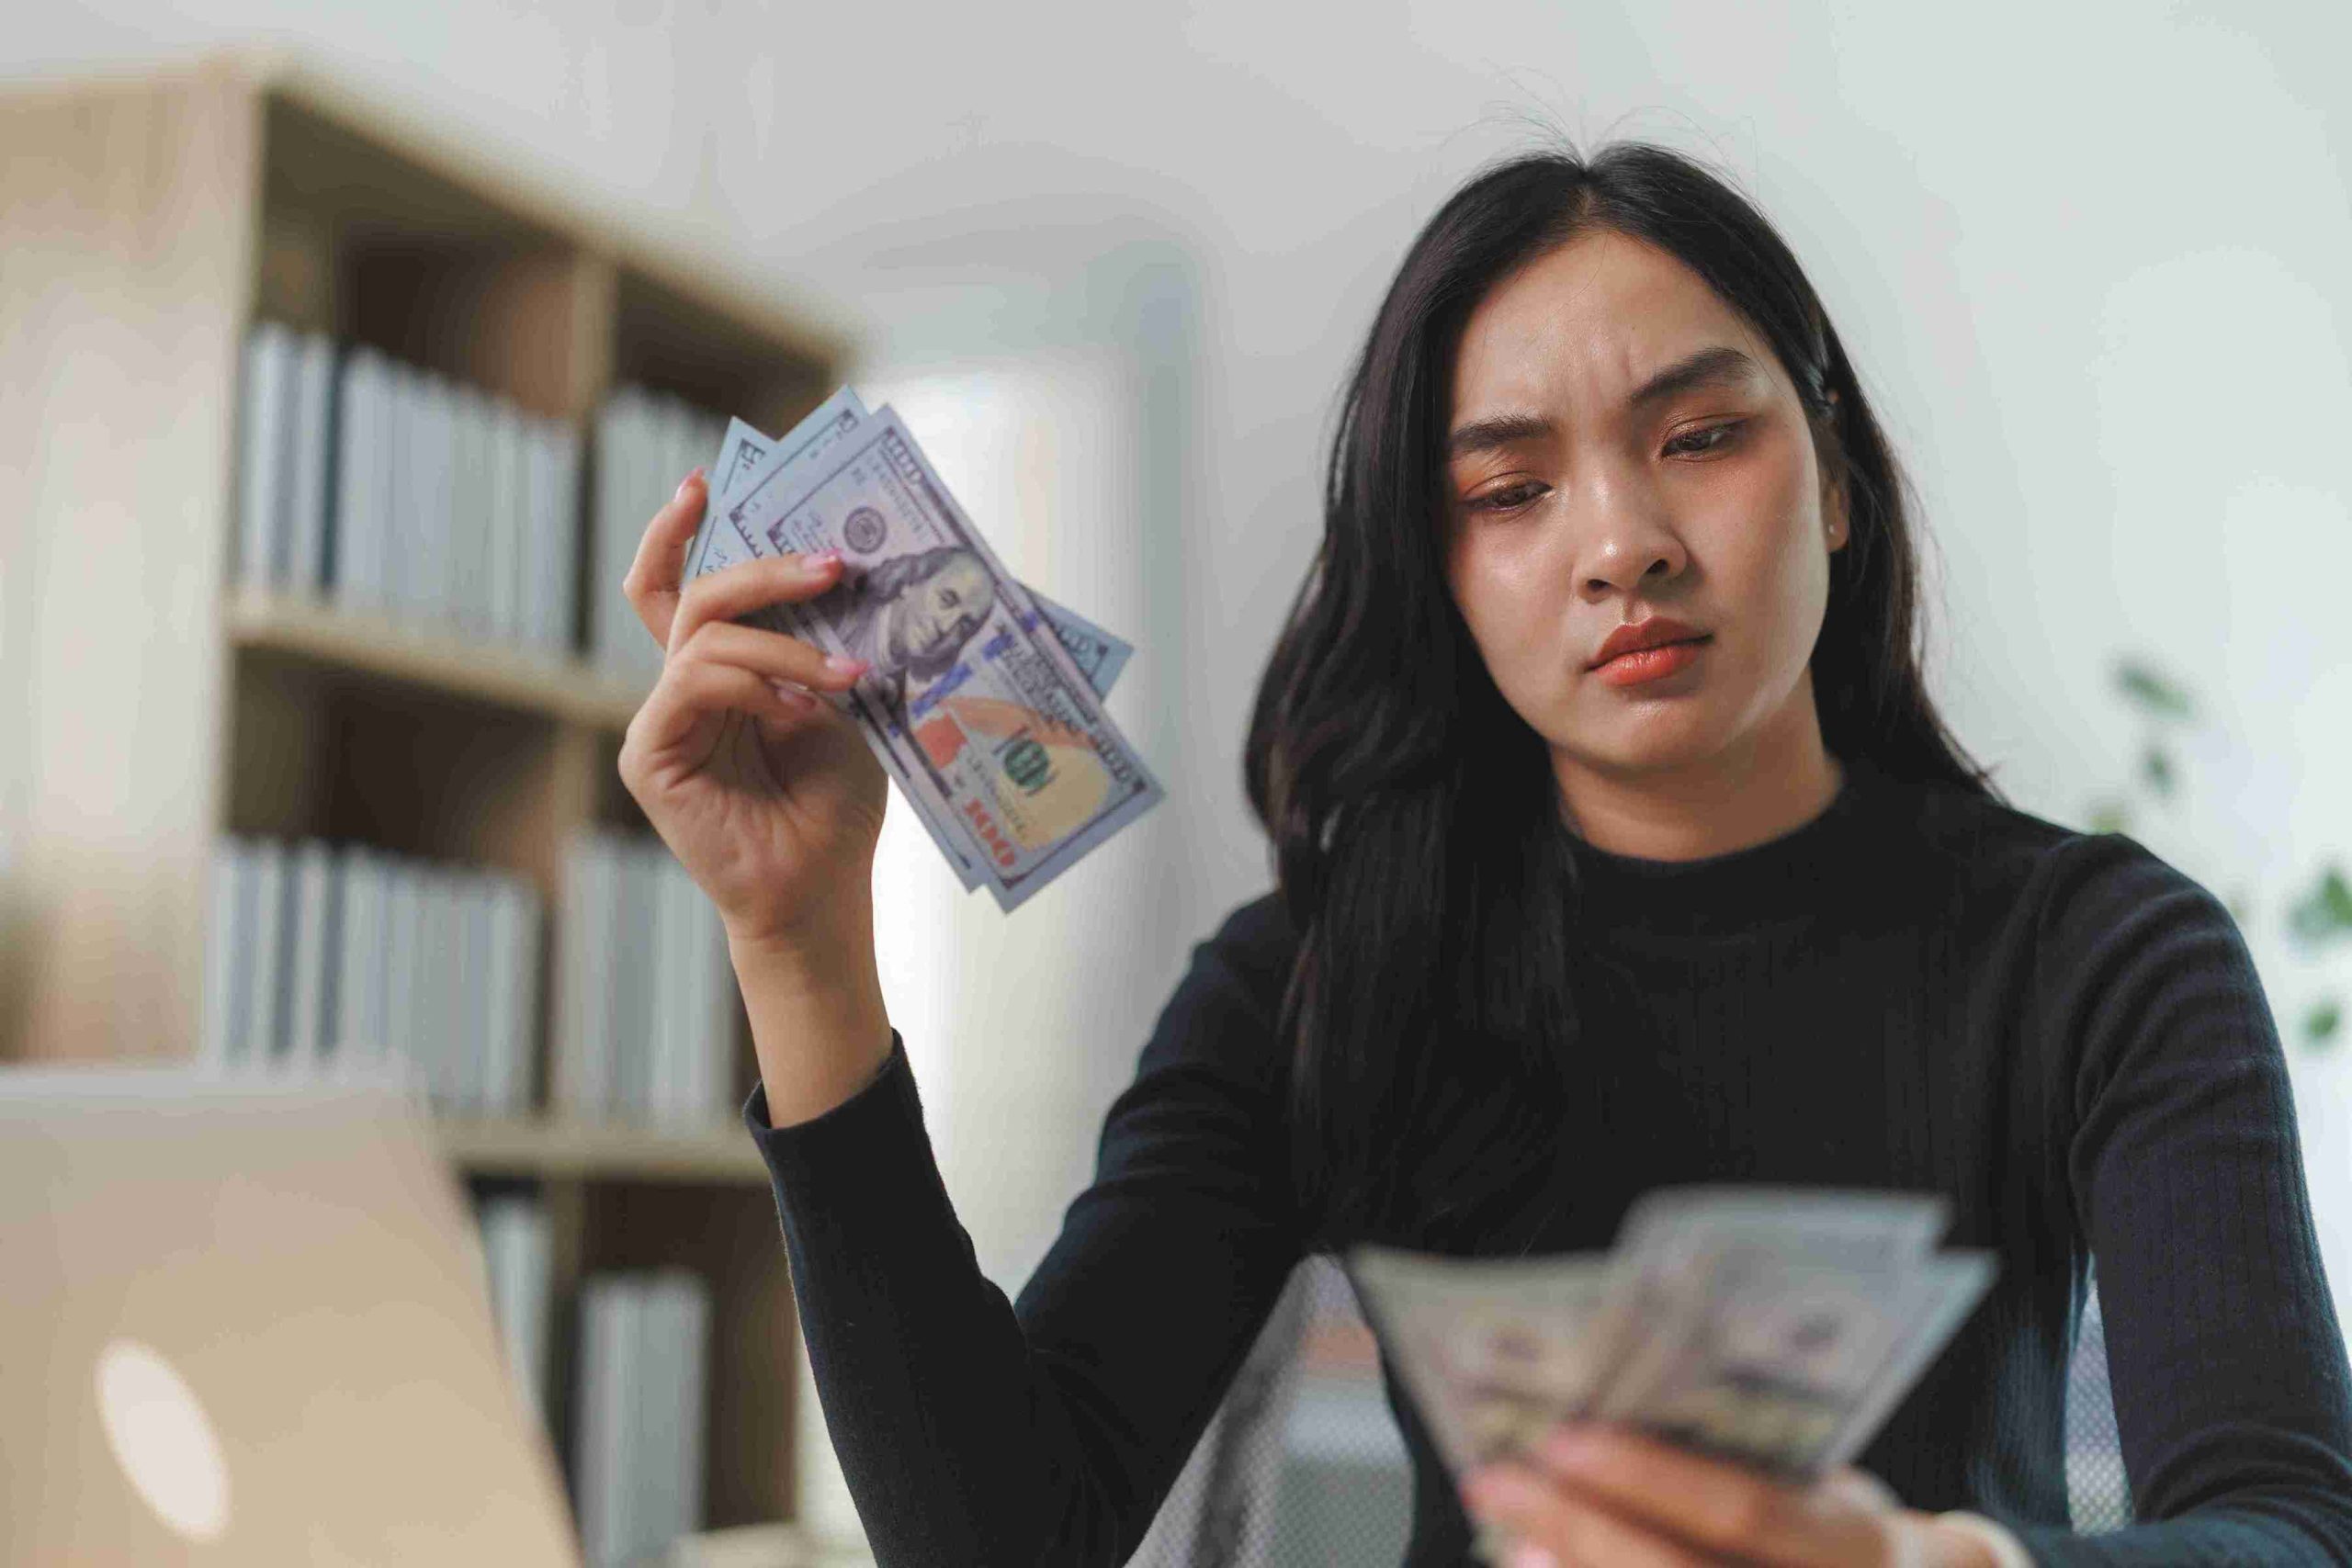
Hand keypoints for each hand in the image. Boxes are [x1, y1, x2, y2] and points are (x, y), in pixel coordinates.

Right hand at [616, 470, 887, 951]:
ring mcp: (662, 721)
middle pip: (694, 595)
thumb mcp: (842, 703)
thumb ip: (821, 643)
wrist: (822, 891)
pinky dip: (752, 684)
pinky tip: (798, 709)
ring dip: (783, 645)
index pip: (683, 588)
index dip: (681, 533)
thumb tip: (836, 566)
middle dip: (764, 569)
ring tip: (844, 678)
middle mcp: (683, 690)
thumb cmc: (835, 806)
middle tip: (829, 565)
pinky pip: (692, 683)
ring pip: (703, 636)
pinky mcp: (649, 755)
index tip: (706, 482)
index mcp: (723, 673)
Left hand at [1460, 1426, 2002, 1566]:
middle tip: (1496, 1481)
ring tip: (1510, 1539)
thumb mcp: (1830, 1493)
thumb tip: (1614, 1419)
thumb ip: (1751, 1467)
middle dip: (1581, 1530)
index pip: (1750, 1514)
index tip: (1561, 1437)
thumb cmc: (1844, 1538)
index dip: (1652, 1479)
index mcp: (1866, 1551)